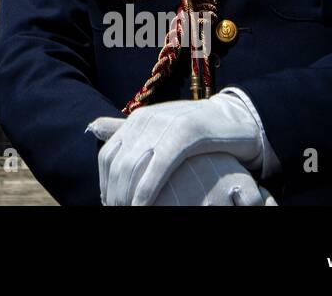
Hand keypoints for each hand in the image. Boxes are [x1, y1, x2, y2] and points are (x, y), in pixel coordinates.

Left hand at [86, 93, 264, 206]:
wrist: (239, 119)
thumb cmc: (199, 131)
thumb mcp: (161, 130)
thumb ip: (130, 132)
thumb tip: (92, 126)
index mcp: (137, 119)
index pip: (107, 156)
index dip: (105, 185)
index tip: (110, 204)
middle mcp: (146, 118)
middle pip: (117, 164)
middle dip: (114, 195)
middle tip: (118, 212)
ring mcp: (165, 124)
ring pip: (133, 166)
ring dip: (126, 197)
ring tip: (128, 213)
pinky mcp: (186, 133)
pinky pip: (158, 166)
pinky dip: (146, 190)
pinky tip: (142, 207)